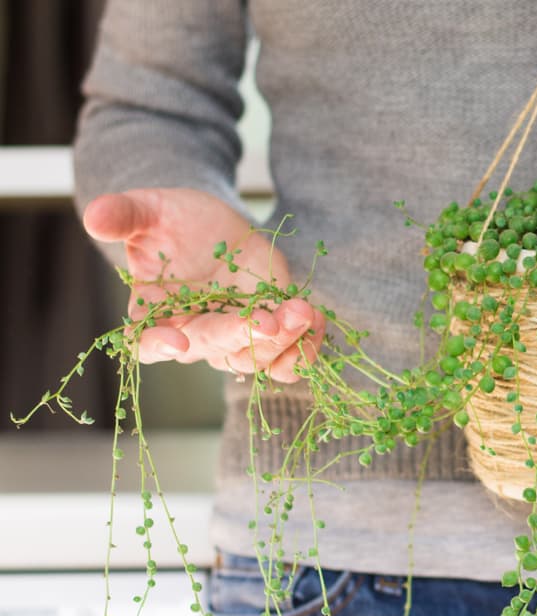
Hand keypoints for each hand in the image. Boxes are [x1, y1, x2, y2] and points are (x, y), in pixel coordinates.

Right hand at [83, 188, 323, 382]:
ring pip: (258, 359)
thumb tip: (94, 215)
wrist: (214, 224)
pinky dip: (305, 347)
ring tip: (304, 313)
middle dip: (244, 337)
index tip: (177, 341)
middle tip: (270, 320)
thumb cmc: (174, 221)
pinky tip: (316, 319)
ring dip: (284, 343)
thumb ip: (124, 215)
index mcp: (154, 314)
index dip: (160, 346)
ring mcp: (235, 337)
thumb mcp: (148, 210)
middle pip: (215, 350)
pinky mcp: (270, 331)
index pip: (147, 343)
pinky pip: (288, 357)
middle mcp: (194, 335)